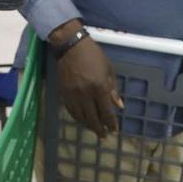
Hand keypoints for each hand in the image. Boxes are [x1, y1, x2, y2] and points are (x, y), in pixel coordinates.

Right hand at [50, 19, 121, 138]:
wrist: (70, 46)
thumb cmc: (94, 55)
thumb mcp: (108, 70)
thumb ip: (113, 90)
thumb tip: (119, 106)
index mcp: (99, 87)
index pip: (106, 112)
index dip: (111, 123)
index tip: (114, 130)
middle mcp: (85, 94)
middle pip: (93, 118)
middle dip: (100, 129)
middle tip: (104, 135)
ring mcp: (73, 94)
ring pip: (81, 117)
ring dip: (88, 125)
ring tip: (94, 130)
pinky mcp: (64, 93)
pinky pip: (71, 110)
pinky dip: (77, 118)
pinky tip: (82, 120)